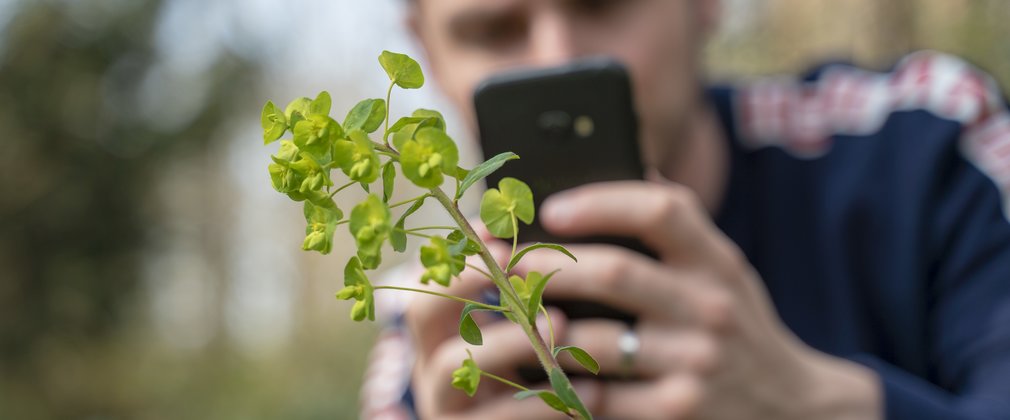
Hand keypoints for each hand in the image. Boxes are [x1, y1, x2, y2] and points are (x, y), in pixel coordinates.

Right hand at [406, 241, 598, 418]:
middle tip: (518, 272)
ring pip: (457, 367)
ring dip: (508, 341)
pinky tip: (592, 391)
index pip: (427, 282)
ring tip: (558, 328)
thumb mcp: (513, 338)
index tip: (502, 244)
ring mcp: (444, 407)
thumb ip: (513, 296)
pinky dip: (543, 404)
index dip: (458, 262)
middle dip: (468, 288)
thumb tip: (524, 227)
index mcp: (437, 338)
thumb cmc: (524, 381)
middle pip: (423, 317)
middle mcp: (430, 369)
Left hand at [506, 181, 881, 419]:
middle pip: (615, 272)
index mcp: (718, 262)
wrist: (794, 409)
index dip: (600, 201)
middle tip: (503, 263)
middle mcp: (712, 308)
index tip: (550, 208)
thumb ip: (679, 227)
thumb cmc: (736, 327)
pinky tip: (533, 370)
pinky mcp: (678, 413)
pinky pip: (598, 396)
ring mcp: (697, 365)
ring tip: (504, 315)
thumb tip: (627, 158)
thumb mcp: (725, 270)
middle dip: (546, 265)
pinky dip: (558, 383)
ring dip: (538, 328)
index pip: (663, 209)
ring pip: (594, 340)